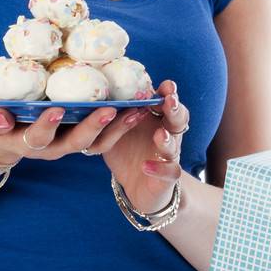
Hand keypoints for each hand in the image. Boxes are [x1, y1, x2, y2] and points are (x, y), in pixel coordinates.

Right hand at [0, 102, 136, 166]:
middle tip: (107, 110)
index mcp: (27, 142)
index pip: (38, 136)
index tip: (55, 110)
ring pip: (95, 143)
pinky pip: (105, 137)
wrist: (1, 136)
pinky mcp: (82, 139)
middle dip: (91, 128)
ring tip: (134, 111)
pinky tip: (138, 108)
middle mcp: (52, 148)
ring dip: (116, 129)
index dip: (46, 125)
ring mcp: (68, 144)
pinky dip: (121, 125)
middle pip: (75, 143)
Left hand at [99, 79, 186, 213]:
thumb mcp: (117, 129)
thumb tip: (92, 92)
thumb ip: (113, 114)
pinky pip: (169, 172)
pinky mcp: (166, 177)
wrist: (138, 184)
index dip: (169, 93)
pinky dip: (159, 169)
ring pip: (174, 146)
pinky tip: (146, 166)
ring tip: (159, 135)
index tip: (165, 85)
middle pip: (178, 120)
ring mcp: (169, 156)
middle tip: (169, 100)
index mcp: (157, 119)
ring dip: (167, 140)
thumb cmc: (127, 150)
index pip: (168, 102)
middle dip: (175, 109)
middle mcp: (168, 135)